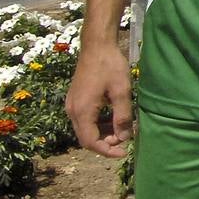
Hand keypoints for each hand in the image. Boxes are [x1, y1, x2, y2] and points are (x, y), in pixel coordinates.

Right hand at [64, 38, 132, 158]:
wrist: (96, 46)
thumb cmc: (110, 66)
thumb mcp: (121, 91)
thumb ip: (122, 116)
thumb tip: (124, 137)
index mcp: (82, 111)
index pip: (90, 142)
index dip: (107, 151)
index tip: (123, 152)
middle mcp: (72, 110)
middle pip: (86, 138)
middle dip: (106, 142)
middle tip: (126, 138)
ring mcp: (72, 104)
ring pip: (85, 129)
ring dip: (103, 133)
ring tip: (124, 128)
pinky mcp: (76, 99)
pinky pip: (85, 119)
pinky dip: (99, 123)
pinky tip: (114, 118)